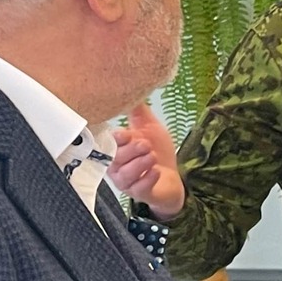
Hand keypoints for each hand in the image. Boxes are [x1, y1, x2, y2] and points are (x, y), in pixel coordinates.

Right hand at [110, 102, 184, 219]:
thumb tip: (130, 87)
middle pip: (115, 159)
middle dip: (131, 150)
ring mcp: (126, 182)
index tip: (127, 134)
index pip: (109, 143)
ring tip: (152, 156)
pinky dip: (147, 178)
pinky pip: (138, 188)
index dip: (117, 138)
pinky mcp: (138, 194)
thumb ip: (138, 110)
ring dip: (139, 164)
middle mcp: (116, 166)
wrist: (172, 177)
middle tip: (146, 145)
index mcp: (115, 148)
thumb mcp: (149, 127)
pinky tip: (156, 171)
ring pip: (125, 175)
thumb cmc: (158, 152)